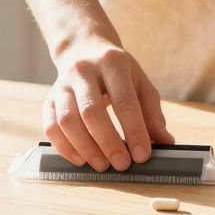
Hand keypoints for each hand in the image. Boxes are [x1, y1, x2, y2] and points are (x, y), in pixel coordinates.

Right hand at [45, 38, 173, 170]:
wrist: (83, 49)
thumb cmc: (117, 72)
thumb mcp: (140, 83)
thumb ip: (152, 113)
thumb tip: (165, 142)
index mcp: (112, 63)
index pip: (124, 101)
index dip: (134, 131)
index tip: (142, 155)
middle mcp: (83, 71)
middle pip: (91, 112)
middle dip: (108, 143)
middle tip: (122, 164)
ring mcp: (62, 84)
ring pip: (67, 120)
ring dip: (85, 148)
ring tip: (102, 165)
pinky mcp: (49, 98)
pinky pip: (50, 127)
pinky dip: (64, 147)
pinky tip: (81, 159)